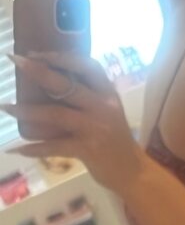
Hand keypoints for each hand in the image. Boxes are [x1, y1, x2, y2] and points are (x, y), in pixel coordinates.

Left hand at [1, 51, 144, 194]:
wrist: (132, 171)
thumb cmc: (115, 140)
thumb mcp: (107, 111)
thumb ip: (87, 97)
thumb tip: (50, 82)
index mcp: (108, 94)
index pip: (88, 66)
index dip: (62, 56)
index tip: (38, 53)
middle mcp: (103, 107)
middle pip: (67, 85)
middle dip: (39, 72)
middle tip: (16, 61)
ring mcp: (95, 128)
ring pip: (56, 114)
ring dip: (28, 110)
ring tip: (7, 107)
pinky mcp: (87, 149)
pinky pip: (54, 146)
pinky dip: (35, 148)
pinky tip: (18, 149)